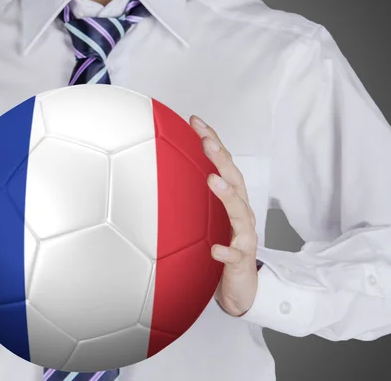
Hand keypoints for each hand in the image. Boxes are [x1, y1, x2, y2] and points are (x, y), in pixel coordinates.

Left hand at [189, 115, 258, 316]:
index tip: (195, 121)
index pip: (223, 165)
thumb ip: (193, 197)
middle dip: (221, 158)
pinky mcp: (242, 261)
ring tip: (214, 181)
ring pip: (240, 213)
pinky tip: (214, 248)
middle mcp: (241, 213)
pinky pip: (235, 255)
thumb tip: (162, 171)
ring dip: (228, 196)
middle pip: (235, 180)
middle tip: (206, 141)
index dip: (212, 141)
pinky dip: (226, 251)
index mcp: (232, 200)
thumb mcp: (206, 218)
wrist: (241, 287)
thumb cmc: (223, 247)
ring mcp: (244, 236)